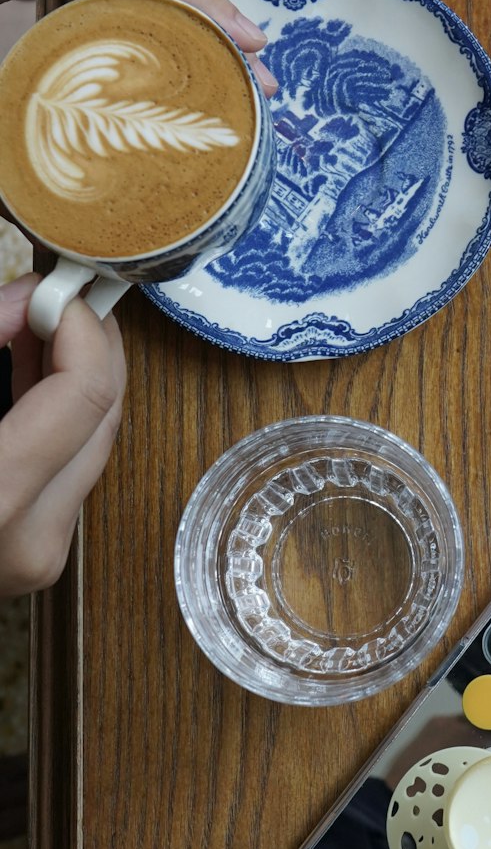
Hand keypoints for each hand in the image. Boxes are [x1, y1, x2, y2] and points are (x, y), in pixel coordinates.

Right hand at [0, 273, 126, 595]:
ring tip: (41, 325)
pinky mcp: (36, 559)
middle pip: (104, 417)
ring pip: (95, 445)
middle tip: (62, 294)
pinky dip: (59, 418)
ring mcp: (38, 557)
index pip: (86, 394)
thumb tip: (28, 299)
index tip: (58, 289)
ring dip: (77, 378)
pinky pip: (71, 471)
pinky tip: (29, 375)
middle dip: (90, 344)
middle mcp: (28, 540)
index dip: (82, 329)